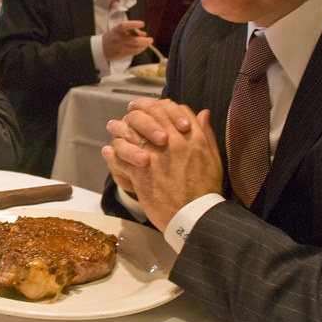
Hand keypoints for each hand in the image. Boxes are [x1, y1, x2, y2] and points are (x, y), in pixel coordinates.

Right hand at [102, 20, 153, 61]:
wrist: (101, 48)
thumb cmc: (113, 36)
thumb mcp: (119, 30)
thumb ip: (131, 30)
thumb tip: (144, 34)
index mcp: (116, 30)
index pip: (125, 25)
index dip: (134, 24)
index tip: (142, 23)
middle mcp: (118, 38)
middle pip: (135, 40)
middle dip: (145, 41)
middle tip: (151, 40)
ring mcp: (119, 47)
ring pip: (136, 48)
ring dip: (144, 46)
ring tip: (147, 43)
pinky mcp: (121, 54)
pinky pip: (133, 52)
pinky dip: (140, 50)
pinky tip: (142, 47)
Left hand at [102, 99, 222, 229]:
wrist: (194, 216)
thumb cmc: (205, 190)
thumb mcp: (213, 158)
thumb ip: (206, 134)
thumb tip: (203, 112)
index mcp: (193, 138)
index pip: (173, 108)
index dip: (159, 105)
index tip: (151, 107)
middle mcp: (175, 142)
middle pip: (151, 114)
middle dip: (138, 110)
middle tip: (129, 111)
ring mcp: (156, 156)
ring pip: (132, 131)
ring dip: (120, 127)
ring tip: (112, 126)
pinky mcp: (141, 172)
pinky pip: (121, 156)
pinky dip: (113, 153)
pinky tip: (109, 151)